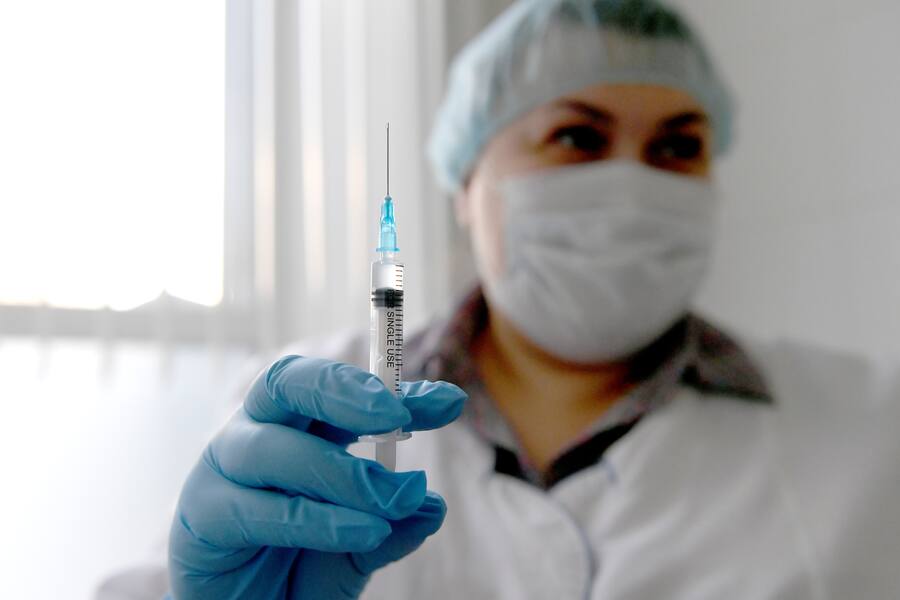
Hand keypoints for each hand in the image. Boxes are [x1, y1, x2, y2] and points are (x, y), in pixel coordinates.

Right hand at [167, 355, 466, 598]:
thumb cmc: (295, 569)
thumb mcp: (356, 547)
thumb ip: (390, 526)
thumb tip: (431, 506)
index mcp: (298, 430)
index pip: (344, 393)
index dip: (396, 391)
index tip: (449, 401)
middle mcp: (258, 434)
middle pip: (288, 384)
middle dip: (346, 391)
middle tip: (395, 413)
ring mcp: (222, 470)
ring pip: (273, 446)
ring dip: (340, 471)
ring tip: (393, 500)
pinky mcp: (202, 516)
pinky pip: (255, 509)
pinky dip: (314, 519)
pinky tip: (362, 531)